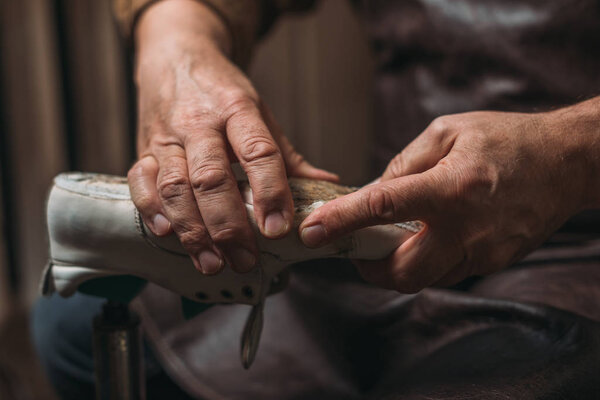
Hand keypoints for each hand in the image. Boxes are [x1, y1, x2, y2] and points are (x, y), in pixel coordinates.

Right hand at [127, 0, 336, 274]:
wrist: (176, 56)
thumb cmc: (222, 92)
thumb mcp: (260, 111)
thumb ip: (287, 155)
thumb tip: (327, 184)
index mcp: (237, 110)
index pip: (258, 152)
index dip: (271, 192)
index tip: (279, 228)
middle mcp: (200, 123)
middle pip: (212, 178)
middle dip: (229, 226)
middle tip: (246, 259)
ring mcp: (168, 136)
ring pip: (176, 186)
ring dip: (194, 230)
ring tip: (212, 262)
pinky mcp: (144, 147)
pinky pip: (140, 180)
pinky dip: (151, 208)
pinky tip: (168, 234)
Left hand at [299, 105, 598, 292]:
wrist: (566, 163)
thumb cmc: (506, 139)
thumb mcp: (448, 132)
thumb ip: (404, 164)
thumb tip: (371, 192)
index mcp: (451, 187)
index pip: (383, 208)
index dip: (342, 223)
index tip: (312, 233)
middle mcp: (467, 228)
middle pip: (402, 273)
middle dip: (369, 269)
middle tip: (356, 250)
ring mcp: (483, 252)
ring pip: (424, 278)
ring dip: (396, 267)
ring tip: (388, 242)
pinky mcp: (493, 262)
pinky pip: (447, 271)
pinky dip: (425, 260)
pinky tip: (425, 237)